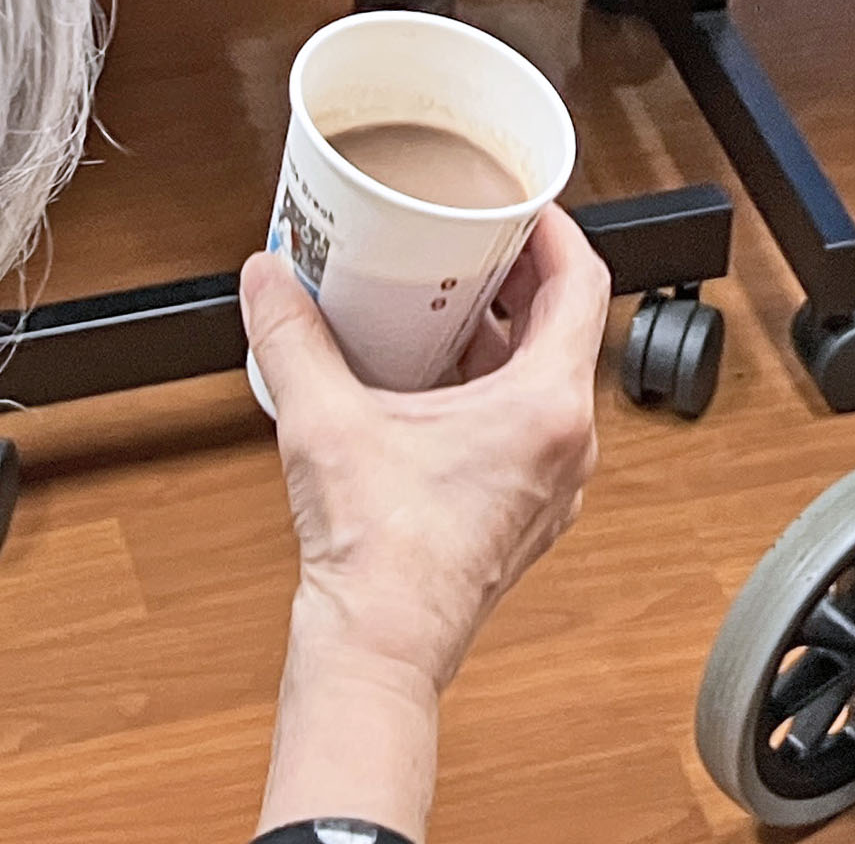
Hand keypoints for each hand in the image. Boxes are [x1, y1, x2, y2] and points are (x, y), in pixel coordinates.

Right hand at [245, 210, 609, 837]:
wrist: (378, 650)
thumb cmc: (379, 560)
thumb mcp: (325, 420)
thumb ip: (291, 335)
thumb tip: (268, 278)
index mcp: (547, 408)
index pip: (586, 283)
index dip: (556, 230)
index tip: (523, 204)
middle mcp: (566, 444)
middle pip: (565, 327)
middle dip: (517, 277)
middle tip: (472, 240)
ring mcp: (551, 482)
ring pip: (547, 377)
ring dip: (504, 332)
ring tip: (448, 298)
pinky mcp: (524, 509)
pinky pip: (528, 422)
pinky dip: (494, 384)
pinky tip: (435, 377)